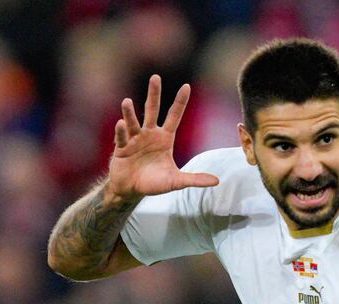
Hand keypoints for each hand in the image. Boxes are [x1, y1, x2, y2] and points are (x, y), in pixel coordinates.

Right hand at [107, 75, 217, 201]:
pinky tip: (121, 124)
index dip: (180, 102)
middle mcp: (149, 134)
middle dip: (154, 94)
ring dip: (129, 112)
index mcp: (164, 138)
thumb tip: (217, 181)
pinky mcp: (121, 148)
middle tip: (156, 77)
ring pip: (133, 121)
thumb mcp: (176, 181)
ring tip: (127, 101)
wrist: (131, 190)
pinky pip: (122, 138)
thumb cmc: (154, 183)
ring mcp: (134, 139)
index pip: (174, 116)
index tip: (186, 86)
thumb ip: (195, 179)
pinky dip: (122, 131)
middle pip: (152, 110)